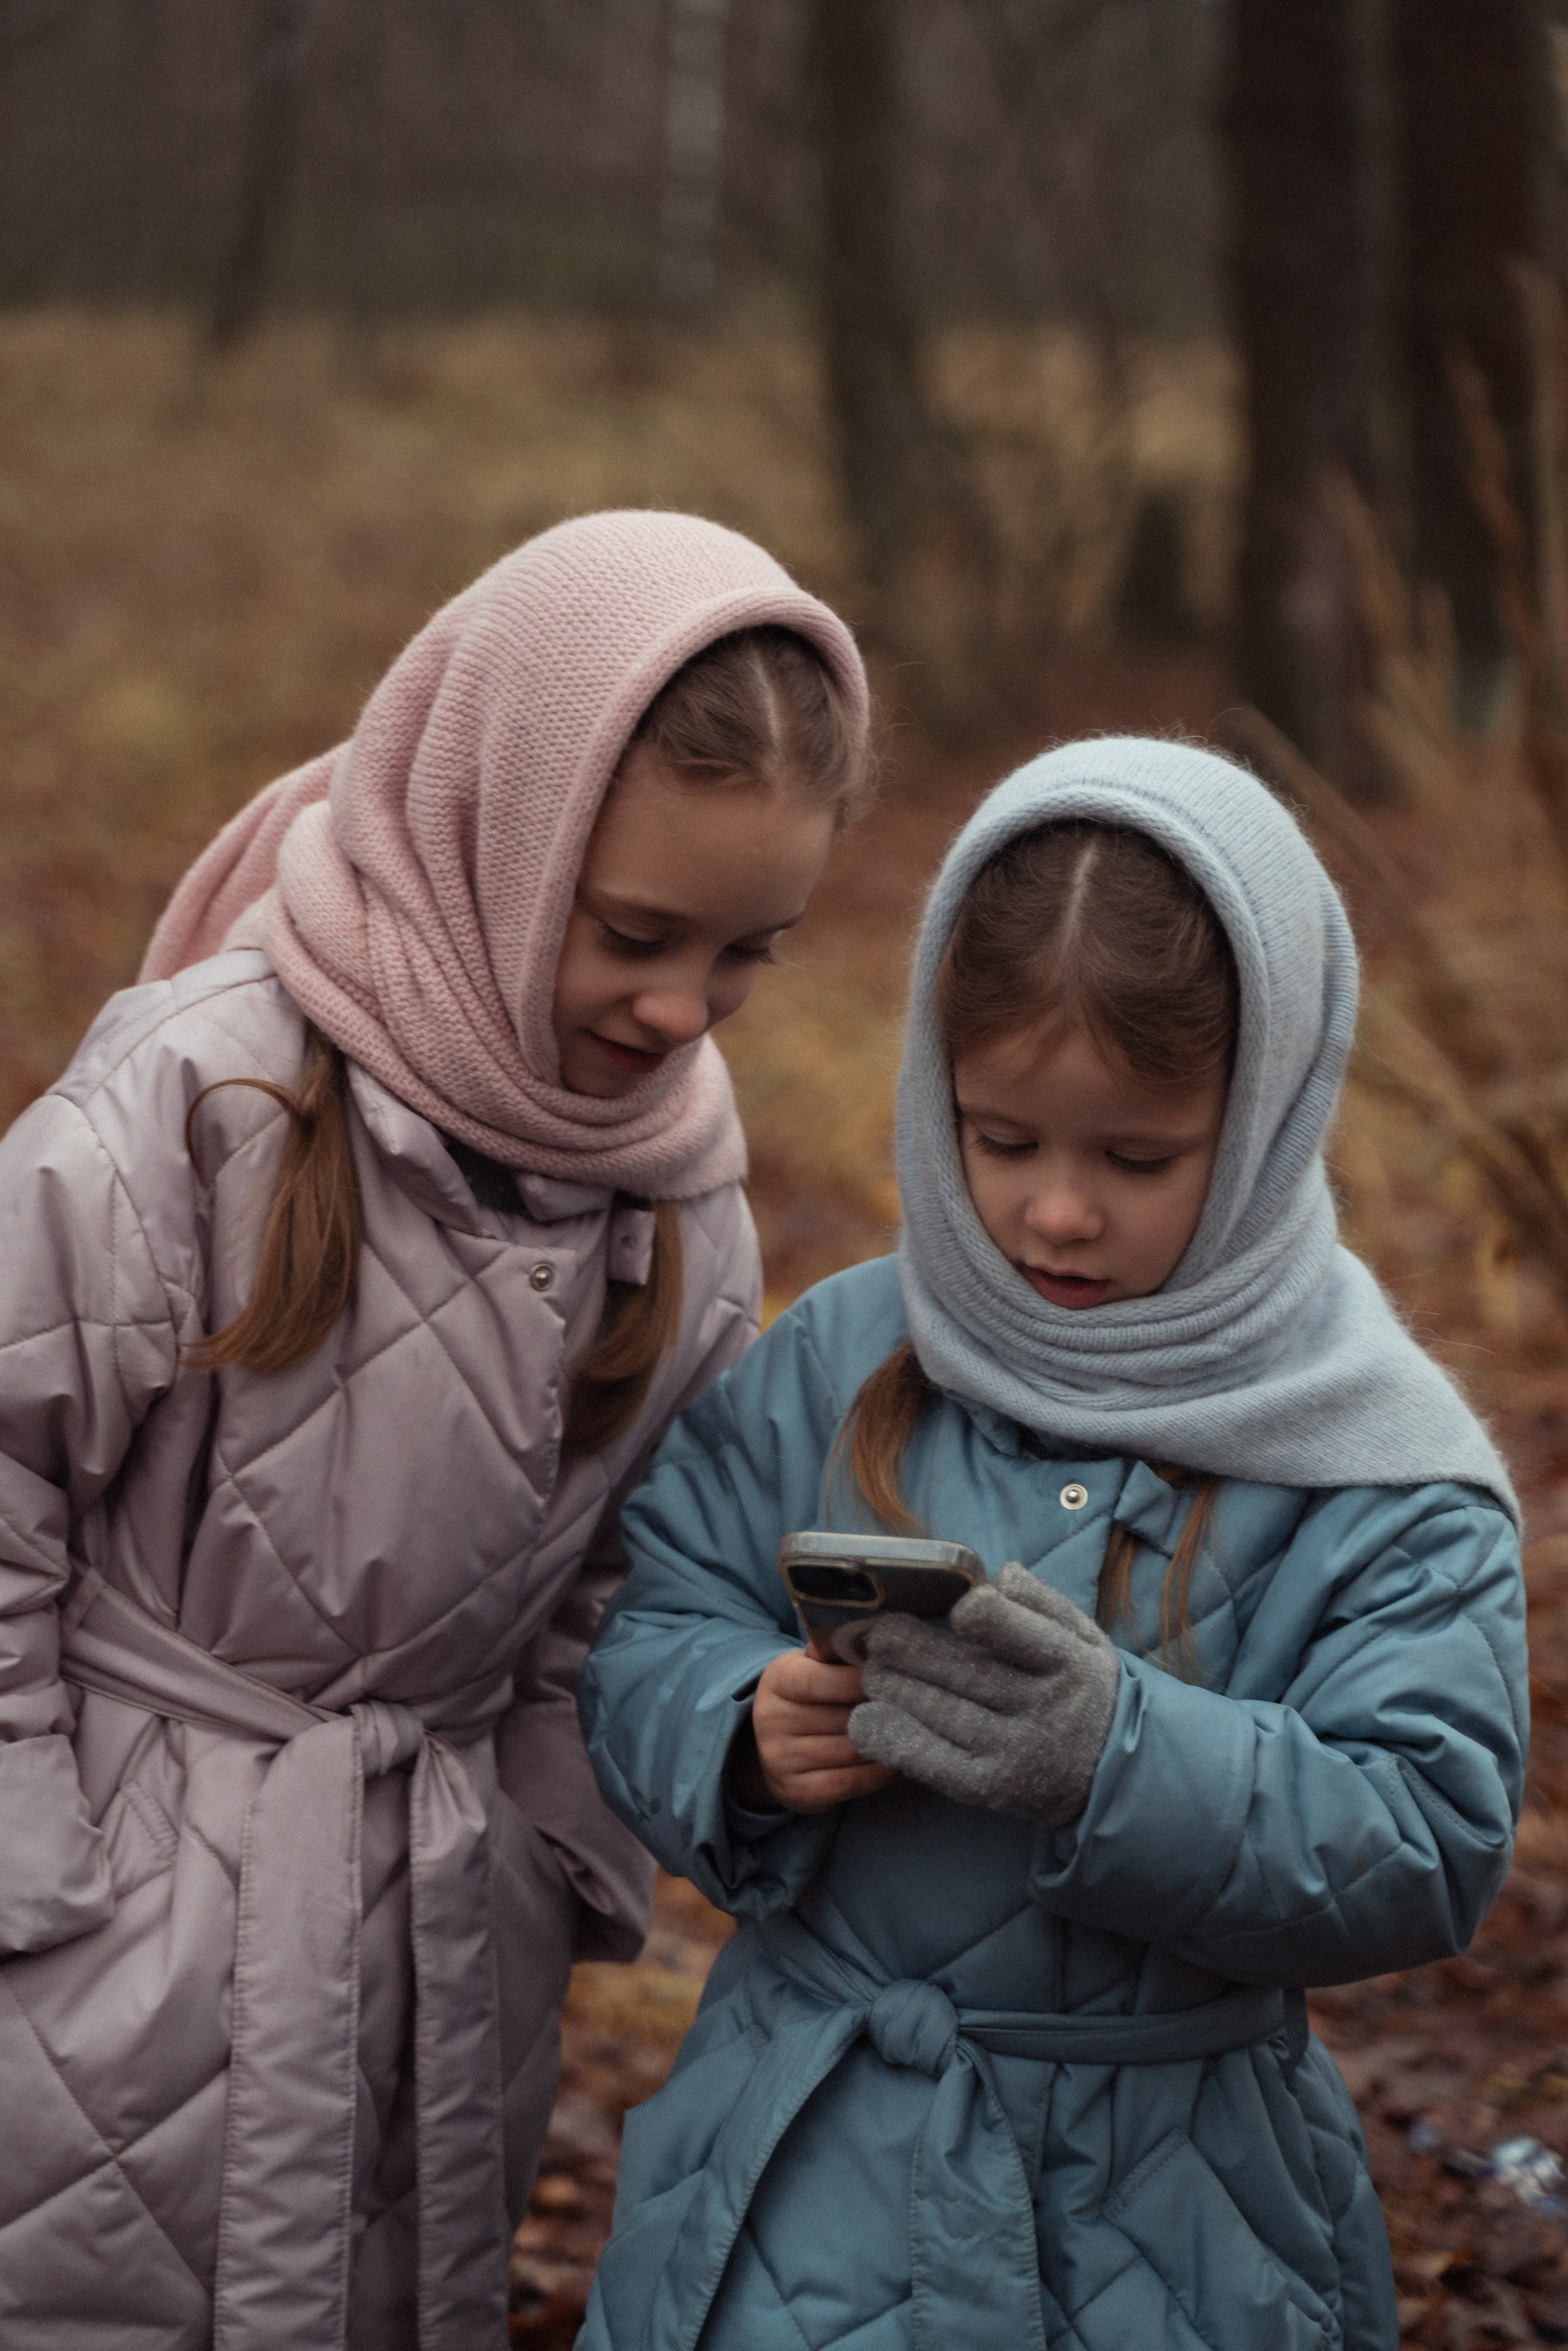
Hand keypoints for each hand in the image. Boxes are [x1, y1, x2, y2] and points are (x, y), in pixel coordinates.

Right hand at [741, 1649, 900, 1813]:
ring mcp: (781, 1759)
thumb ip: (836, 1656)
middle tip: (916, 1707)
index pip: (815, 1681)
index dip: (853, 1682)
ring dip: (886, 1743)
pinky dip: (879, 1773)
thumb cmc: (808, 1698)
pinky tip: (897, 1761)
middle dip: (882, 1713)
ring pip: (850, 1751)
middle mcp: (771, 1720)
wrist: (773, 1747)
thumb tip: (874, 1640)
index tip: (888, 1678)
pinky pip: (849, 1782)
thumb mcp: (810, 1667)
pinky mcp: (797, 1791)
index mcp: (777, 1681)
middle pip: (842, 1719)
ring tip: (915, 1732)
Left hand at [849, 1562, 1119, 1827]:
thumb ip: (1043, 1602)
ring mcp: (1013, 1751)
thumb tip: (999, 1575)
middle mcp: (1040, 1707)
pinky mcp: (988, 1787)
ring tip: (872, 1669)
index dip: (970, 1611)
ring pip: (933, 1709)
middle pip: (955, 1667)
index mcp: (1066, 1661)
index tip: (955, 1608)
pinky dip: (889, 1737)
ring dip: (888, 1685)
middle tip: (878, 1636)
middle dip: (902, 1645)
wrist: (1114, 1773)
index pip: (1004, 1625)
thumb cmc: (1085, 1691)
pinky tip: (866, 1719)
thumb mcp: (1086, 1639)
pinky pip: (928, 1761)